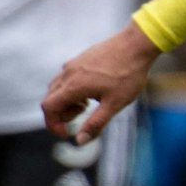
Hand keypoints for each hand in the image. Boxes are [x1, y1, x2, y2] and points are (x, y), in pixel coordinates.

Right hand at [43, 23, 160, 142]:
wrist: (137, 44)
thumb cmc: (129, 75)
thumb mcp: (115, 104)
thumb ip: (96, 123)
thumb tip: (80, 141)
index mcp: (74, 86)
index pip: (48, 108)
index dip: (53, 124)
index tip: (67, 134)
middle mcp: (68, 73)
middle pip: (50, 98)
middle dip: (61, 113)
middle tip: (83, 114)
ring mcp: (73, 64)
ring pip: (57, 87)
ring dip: (66, 101)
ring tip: (89, 104)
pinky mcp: (80, 59)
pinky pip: (66, 78)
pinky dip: (71, 90)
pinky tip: (92, 91)